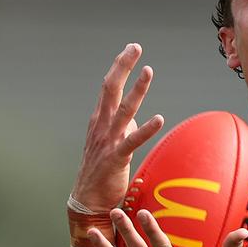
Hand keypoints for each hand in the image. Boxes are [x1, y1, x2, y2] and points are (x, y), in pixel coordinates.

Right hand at [71, 43, 163, 211]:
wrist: (87, 199)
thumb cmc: (101, 170)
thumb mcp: (110, 142)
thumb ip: (121, 126)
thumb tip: (135, 116)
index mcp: (100, 120)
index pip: (109, 86)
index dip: (120, 66)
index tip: (131, 49)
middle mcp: (102, 125)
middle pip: (111, 88)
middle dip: (123, 66)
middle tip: (135, 47)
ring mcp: (108, 141)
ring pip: (123, 109)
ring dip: (137, 90)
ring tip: (149, 71)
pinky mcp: (116, 158)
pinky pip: (133, 141)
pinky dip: (146, 129)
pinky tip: (159, 118)